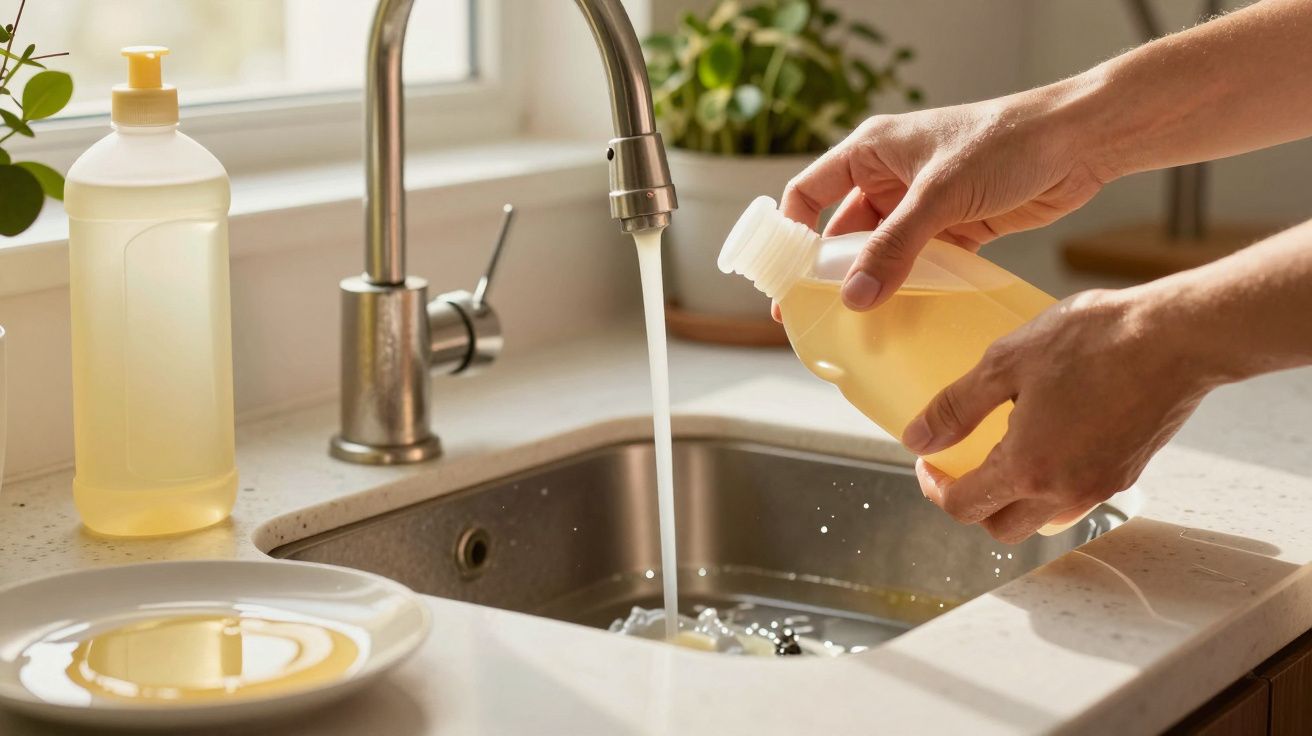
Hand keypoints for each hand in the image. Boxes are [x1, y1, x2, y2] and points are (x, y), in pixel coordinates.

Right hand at [779, 89, 1108, 310]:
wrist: (1079, 142)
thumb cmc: (1005, 143)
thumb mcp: (939, 196)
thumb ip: (893, 249)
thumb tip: (854, 298)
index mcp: (871, 151)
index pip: (809, 193)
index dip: (791, 234)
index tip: (783, 279)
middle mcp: (890, 177)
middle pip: (843, 232)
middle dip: (830, 273)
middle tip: (815, 317)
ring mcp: (923, 205)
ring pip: (882, 253)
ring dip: (873, 285)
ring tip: (858, 327)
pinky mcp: (956, 228)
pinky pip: (920, 264)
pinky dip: (911, 288)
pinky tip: (902, 317)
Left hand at [901, 288, 1214, 542]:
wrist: (1178, 336)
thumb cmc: (1095, 341)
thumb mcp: (1005, 362)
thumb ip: (956, 406)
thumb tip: (919, 437)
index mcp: (1028, 468)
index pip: (964, 506)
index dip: (933, 486)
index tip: (928, 460)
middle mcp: (1066, 491)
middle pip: (1001, 528)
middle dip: (972, 503)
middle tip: (959, 463)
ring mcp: (1101, 486)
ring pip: (1042, 518)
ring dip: (1014, 499)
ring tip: (1003, 451)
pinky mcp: (1127, 471)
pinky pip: (1076, 497)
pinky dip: (1051, 484)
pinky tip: (1049, 439)